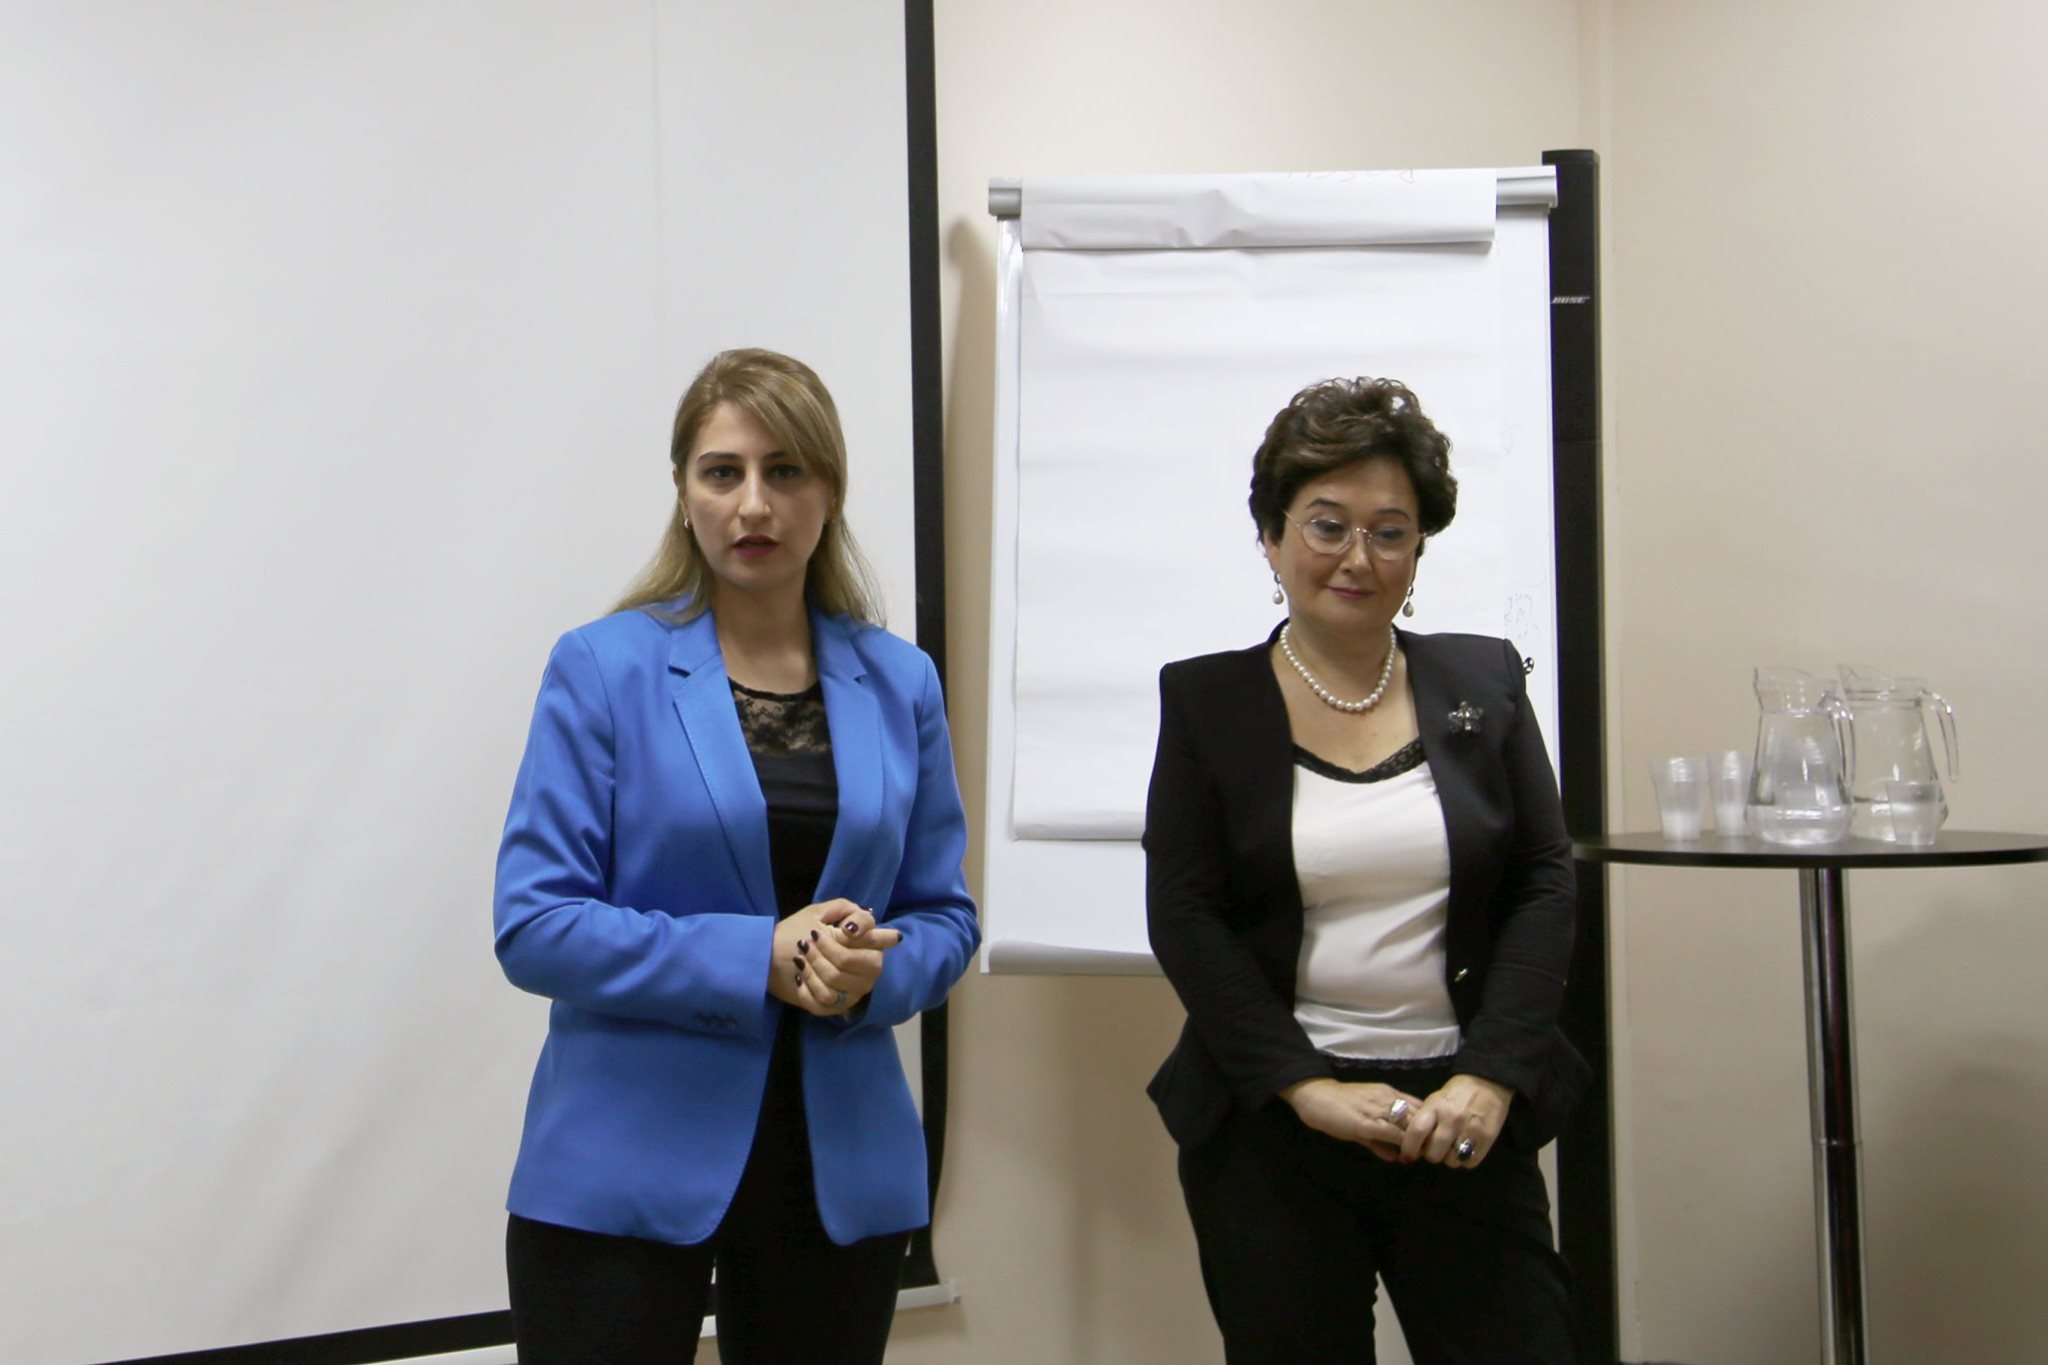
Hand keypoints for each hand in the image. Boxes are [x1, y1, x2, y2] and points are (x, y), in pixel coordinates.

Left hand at [768, 899, 901, 1016]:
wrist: (772, 958)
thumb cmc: (799, 931)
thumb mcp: (819, 912)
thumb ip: (845, 909)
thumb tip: (855, 929)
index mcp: (869, 943)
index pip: (886, 938)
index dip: (864, 933)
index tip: (844, 931)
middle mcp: (869, 970)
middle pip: (851, 960)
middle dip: (826, 950)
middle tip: (808, 943)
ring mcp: (855, 991)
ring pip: (835, 979)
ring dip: (812, 966)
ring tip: (801, 958)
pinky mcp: (837, 1007)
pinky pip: (824, 999)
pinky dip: (807, 986)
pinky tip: (800, 978)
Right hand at [1280, 1078, 1423, 1161]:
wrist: (1315, 1096)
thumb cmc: (1338, 1106)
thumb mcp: (1363, 1123)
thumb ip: (1379, 1140)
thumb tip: (1395, 1157)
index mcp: (1388, 1093)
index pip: (1419, 1106)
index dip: (1429, 1123)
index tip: (1433, 1140)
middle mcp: (1387, 1098)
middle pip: (1419, 1115)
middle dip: (1428, 1134)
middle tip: (1432, 1151)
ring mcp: (1377, 1110)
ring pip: (1408, 1124)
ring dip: (1418, 1141)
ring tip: (1422, 1156)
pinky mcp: (1366, 1123)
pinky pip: (1391, 1133)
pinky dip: (1401, 1145)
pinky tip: (1405, 1156)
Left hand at [1399, 1073, 1513, 1168]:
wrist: (1488, 1083)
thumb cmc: (1458, 1093)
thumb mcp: (1435, 1100)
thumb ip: (1425, 1120)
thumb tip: (1414, 1145)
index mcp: (1435, 1106)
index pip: (1416, 1132)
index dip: (1409, 1148)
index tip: (1408, 1155)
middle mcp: (1451, 1119)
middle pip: (1433, 1154)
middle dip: (1432, 1154)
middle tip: (1436, 1148)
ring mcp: (1470, 1129)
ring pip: (1451, 1162)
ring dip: (1450, 1158)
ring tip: (1453, 1147)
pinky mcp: (1486, 1138)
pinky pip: (1470, 1163)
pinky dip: (1466, 1161)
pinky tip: (1466, 1149)